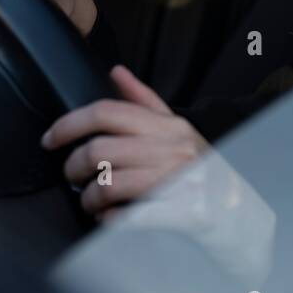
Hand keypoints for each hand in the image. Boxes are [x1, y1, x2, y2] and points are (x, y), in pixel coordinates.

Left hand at [43, 65, 209, 220]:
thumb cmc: (203, 172)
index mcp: (170, 126)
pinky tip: (111, 220)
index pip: (108, 113)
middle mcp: (174, 149)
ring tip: (93, 202)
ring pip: (108, 184)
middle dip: (75, 167)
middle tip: (74, 178)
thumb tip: (116, 72)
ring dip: (90, 198)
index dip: (70, 124)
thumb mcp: (179, 131)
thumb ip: (145, 102)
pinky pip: (127, 216)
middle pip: (100, 149)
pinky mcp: (181, 213)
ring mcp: (179, 181)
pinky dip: (109, 221)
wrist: (241, 214)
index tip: (50, 139)